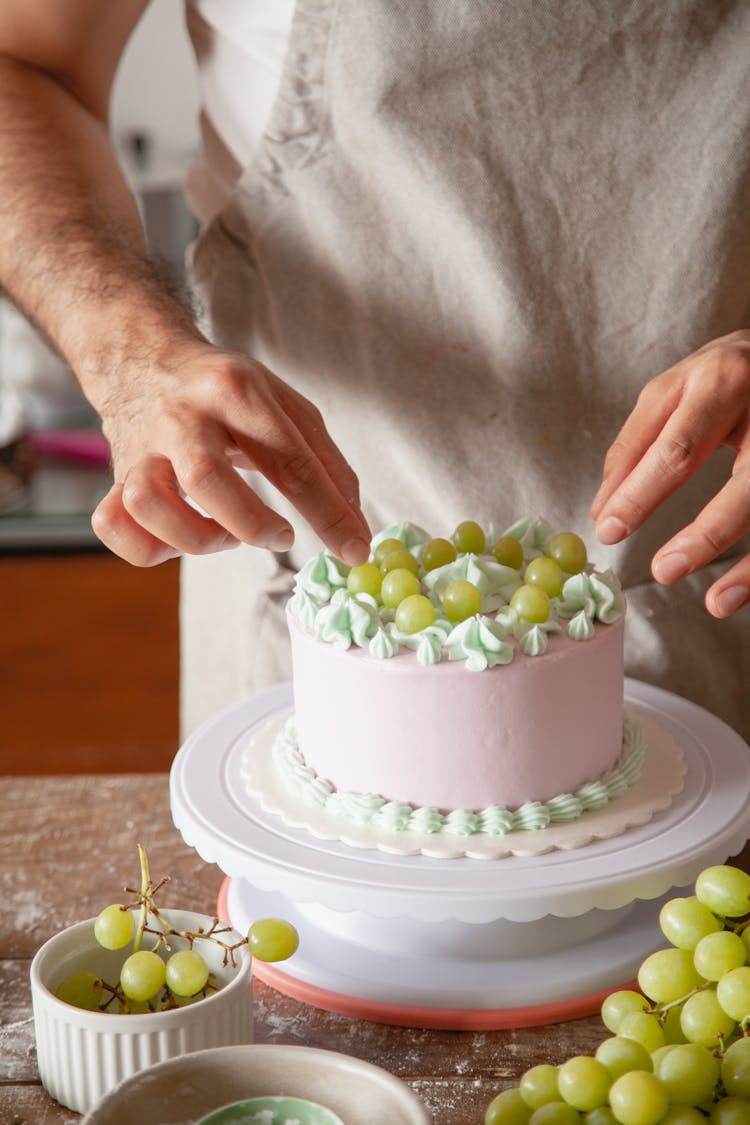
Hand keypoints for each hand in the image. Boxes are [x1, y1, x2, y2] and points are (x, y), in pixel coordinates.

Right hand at [91, 339, 370, 566]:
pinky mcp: (116, 475)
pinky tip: (178, 538)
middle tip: (280, 535)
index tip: (354, 549)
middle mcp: (182, 415)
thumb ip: (325, 461)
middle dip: (253, 525)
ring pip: (149, 503)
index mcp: (235, 390)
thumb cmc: (224, 392)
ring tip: (225, 533)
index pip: (290, 459)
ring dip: (196, 537)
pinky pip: (113, 524)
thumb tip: (354, 523)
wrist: (143, 358)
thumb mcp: (283, 404)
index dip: (328, 513)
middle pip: (208, 480)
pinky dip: (146, 546)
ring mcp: (142, 446)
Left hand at [591, 330, 749, 617]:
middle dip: (705, 535)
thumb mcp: (673, 390)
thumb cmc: (723, 374)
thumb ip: (635, 445)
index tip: (609, 530)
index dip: (641, 494)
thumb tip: (603, 509)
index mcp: (723, 384)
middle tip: (663, 571)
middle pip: (746, 483)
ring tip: (717, 604)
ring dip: (749, 565)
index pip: (677, 450)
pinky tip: (738, 593)